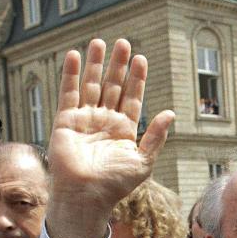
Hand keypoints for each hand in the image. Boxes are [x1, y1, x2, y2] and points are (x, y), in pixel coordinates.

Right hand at [46, 38, 173, 237]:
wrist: (87, 195)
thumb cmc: (116, 184)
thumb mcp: (143, 161)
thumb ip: (156, 136)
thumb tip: (170, 113)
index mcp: (124, 130)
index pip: (132, 98)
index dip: (136, 79)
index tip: (141, 59)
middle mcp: (105, 122)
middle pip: (113, 86)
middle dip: (118, 66)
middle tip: (123, 43)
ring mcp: (86, 119)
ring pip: (92, 85)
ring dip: (96, 64)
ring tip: (100, 42)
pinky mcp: (66, 120)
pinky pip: (69, 92)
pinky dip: (72, 74)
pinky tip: (76, 55)